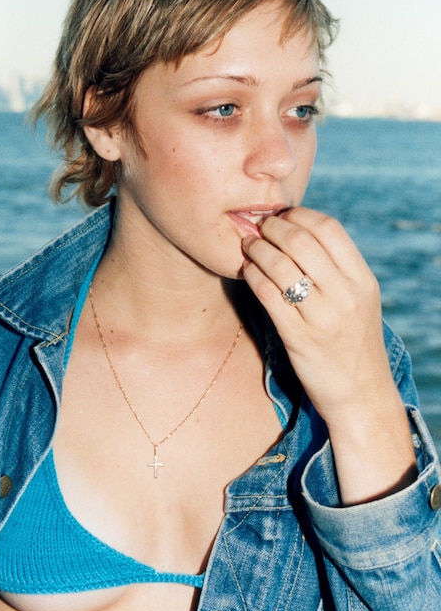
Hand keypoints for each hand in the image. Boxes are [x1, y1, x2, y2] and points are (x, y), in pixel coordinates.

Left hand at [241, 207, 386, 421]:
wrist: (362, 395)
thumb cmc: (353, 340)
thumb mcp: (360, 299)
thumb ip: (337, 267)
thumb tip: (299, 229)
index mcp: (362, 280)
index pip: (329, 228)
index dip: (300, 215)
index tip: (283, 215)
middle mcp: (345, 295)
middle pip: (301, 241)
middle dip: (273, 228)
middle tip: (259, 227)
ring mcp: (322, 317)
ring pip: (280, 265)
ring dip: (258, 249)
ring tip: (248, 246)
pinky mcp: (298, 337)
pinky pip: (267, 294)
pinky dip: (253, 275)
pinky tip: (247, 270)